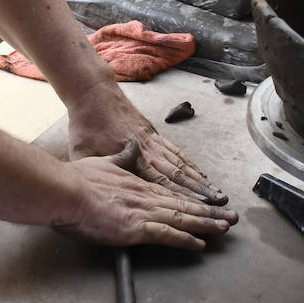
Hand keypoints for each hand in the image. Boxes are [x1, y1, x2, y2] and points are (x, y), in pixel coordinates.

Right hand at [53, 140, 237, 248]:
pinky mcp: (137, 228)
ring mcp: (143, 211)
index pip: (172, 193)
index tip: (209, 203)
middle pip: (184, 205)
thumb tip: (129, 147)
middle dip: (209, 212)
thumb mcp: (102, 162)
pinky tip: (200, 244)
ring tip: (224, 228)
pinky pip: (167, 235)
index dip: (193, 198)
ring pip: (182, 218)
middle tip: (231, 217)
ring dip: (205, 224)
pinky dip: (185, 239)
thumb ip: (120, 159)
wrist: (67, 190)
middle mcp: (146, 196)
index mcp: (138, 184)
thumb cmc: (77, 179)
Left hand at [67, 83, 229, 205]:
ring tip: (218, 193)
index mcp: (132, 158)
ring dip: (201, 179)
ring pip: (182, 163)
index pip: (161, 183)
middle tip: (220, 204)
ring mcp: (153, 140)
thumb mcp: (82, 152)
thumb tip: (97, 194)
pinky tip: (201, 173)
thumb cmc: (86, 124)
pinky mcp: (154, 132)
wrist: (94, 93)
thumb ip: (96, 173)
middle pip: (179, 175)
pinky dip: (191, 164)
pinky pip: (177, 151)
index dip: (181, 197)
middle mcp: (148, 150)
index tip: (198, 209)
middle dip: (201, 191)